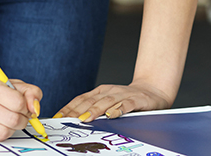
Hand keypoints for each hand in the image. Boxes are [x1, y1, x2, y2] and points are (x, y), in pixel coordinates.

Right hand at [0, 77, 41, 141]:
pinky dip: (1, 133)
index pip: (18, 102)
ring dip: (12, 128)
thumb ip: (31, 92)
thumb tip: (35, 109)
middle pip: (12, 119)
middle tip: (20, 115)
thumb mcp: (12, 84)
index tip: (24, 106)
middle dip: (22, 119)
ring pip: (4, 132)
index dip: (26, 106)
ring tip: (8, 119)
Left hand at [56, 82, 172, 121]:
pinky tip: (112, 114)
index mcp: (101, 92)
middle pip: (91, 101)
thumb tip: (73, 120)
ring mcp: (124, 94)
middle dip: (78, 111)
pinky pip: (127, 104)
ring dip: (96, 110)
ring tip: (86, 118)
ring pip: (107, 102)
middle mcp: (110, 91)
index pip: (81, 99)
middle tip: (68, 120)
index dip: (69, 108)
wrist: (153, 90)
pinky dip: (119, 108)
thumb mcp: (108, 101)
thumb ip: (94, 109)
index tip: (58, 117)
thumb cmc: (128, 99)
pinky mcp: (137, 99)